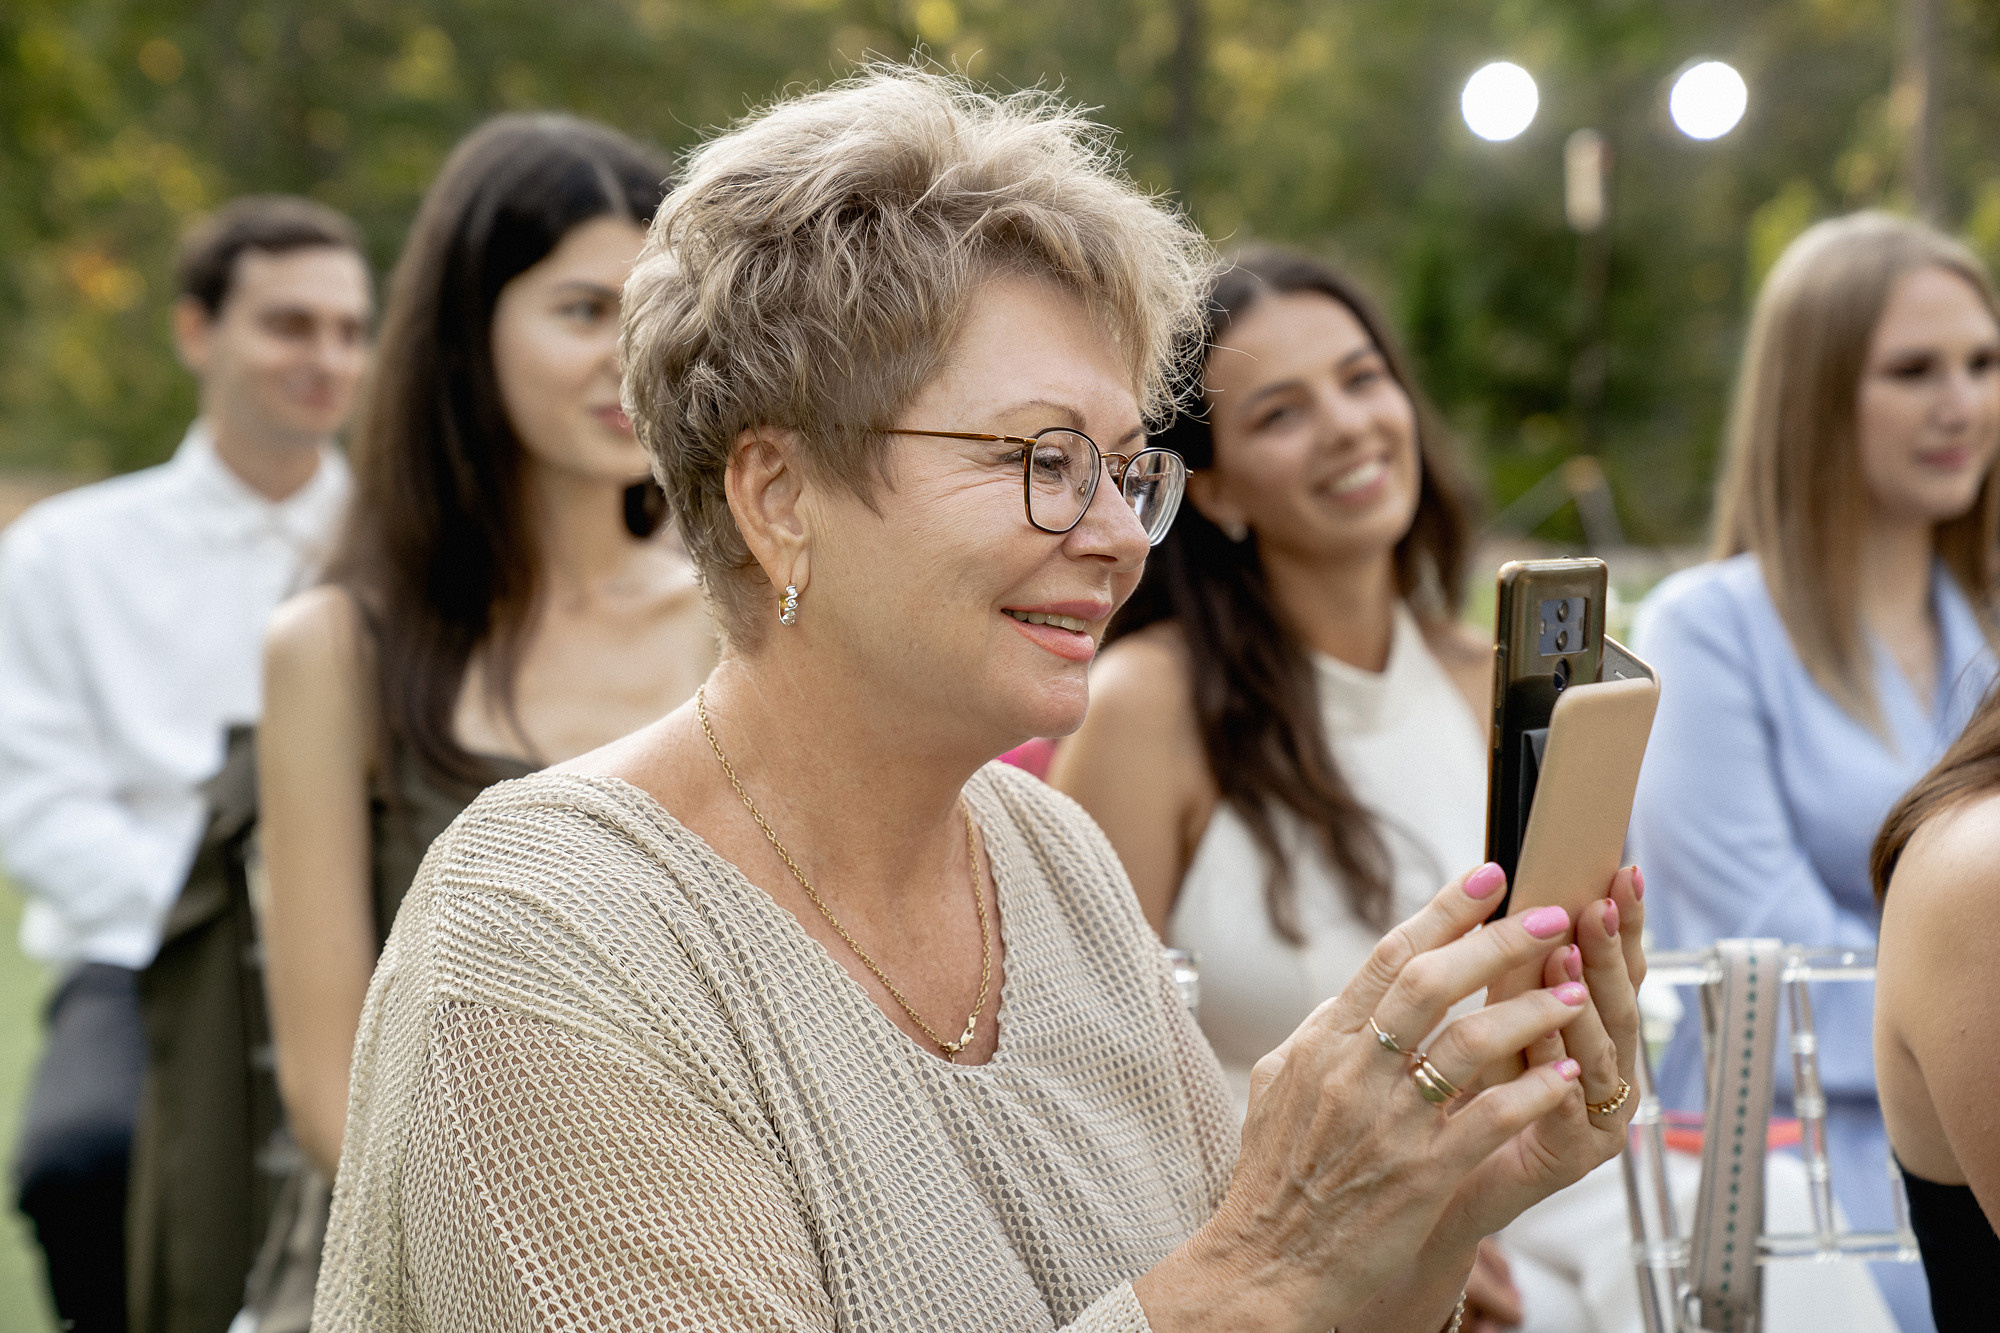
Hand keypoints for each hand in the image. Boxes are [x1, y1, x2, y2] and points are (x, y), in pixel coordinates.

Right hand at [1135, 862, 1584, 1332]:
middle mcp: (1354, 1072)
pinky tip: (1563, 1075)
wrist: (1266, 1265)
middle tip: (1551, 918)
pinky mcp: (1422, 1174)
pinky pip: (1492, 1117)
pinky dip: (1533, 1090)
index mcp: (1322, 1043)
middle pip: (1435, 982)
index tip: (1489, 878)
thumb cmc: (1274, 1181)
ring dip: (1531, 1012)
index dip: (1446, 911)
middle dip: (1501, 943)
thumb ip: (1319, 1036)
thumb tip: (1354, 995)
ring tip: (1574, 992)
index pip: (1391, 956)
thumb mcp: (1276, 1088)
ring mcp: (1389, 1122)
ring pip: (1471, 1043)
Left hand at [1431, 866, 1648, 1250]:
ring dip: (1584, 1002)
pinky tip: (1549, 1041)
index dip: (1620, 922)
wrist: (1426, 1195)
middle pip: (1618, 1001)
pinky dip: (1554, 1073)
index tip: (1618, 869)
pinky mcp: (1569, 1158)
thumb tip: (1496, 882)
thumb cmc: (1450, 1100)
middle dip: (1611, 950)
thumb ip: (1500, 971)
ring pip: (1600, 1053)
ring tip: (1571, 956)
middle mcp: (1602, 1071)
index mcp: (1584, 1030)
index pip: (1611, 966)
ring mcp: (1593, 1117)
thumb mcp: (1476, 1021)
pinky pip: (1562, 1110)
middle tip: (1600, 902)